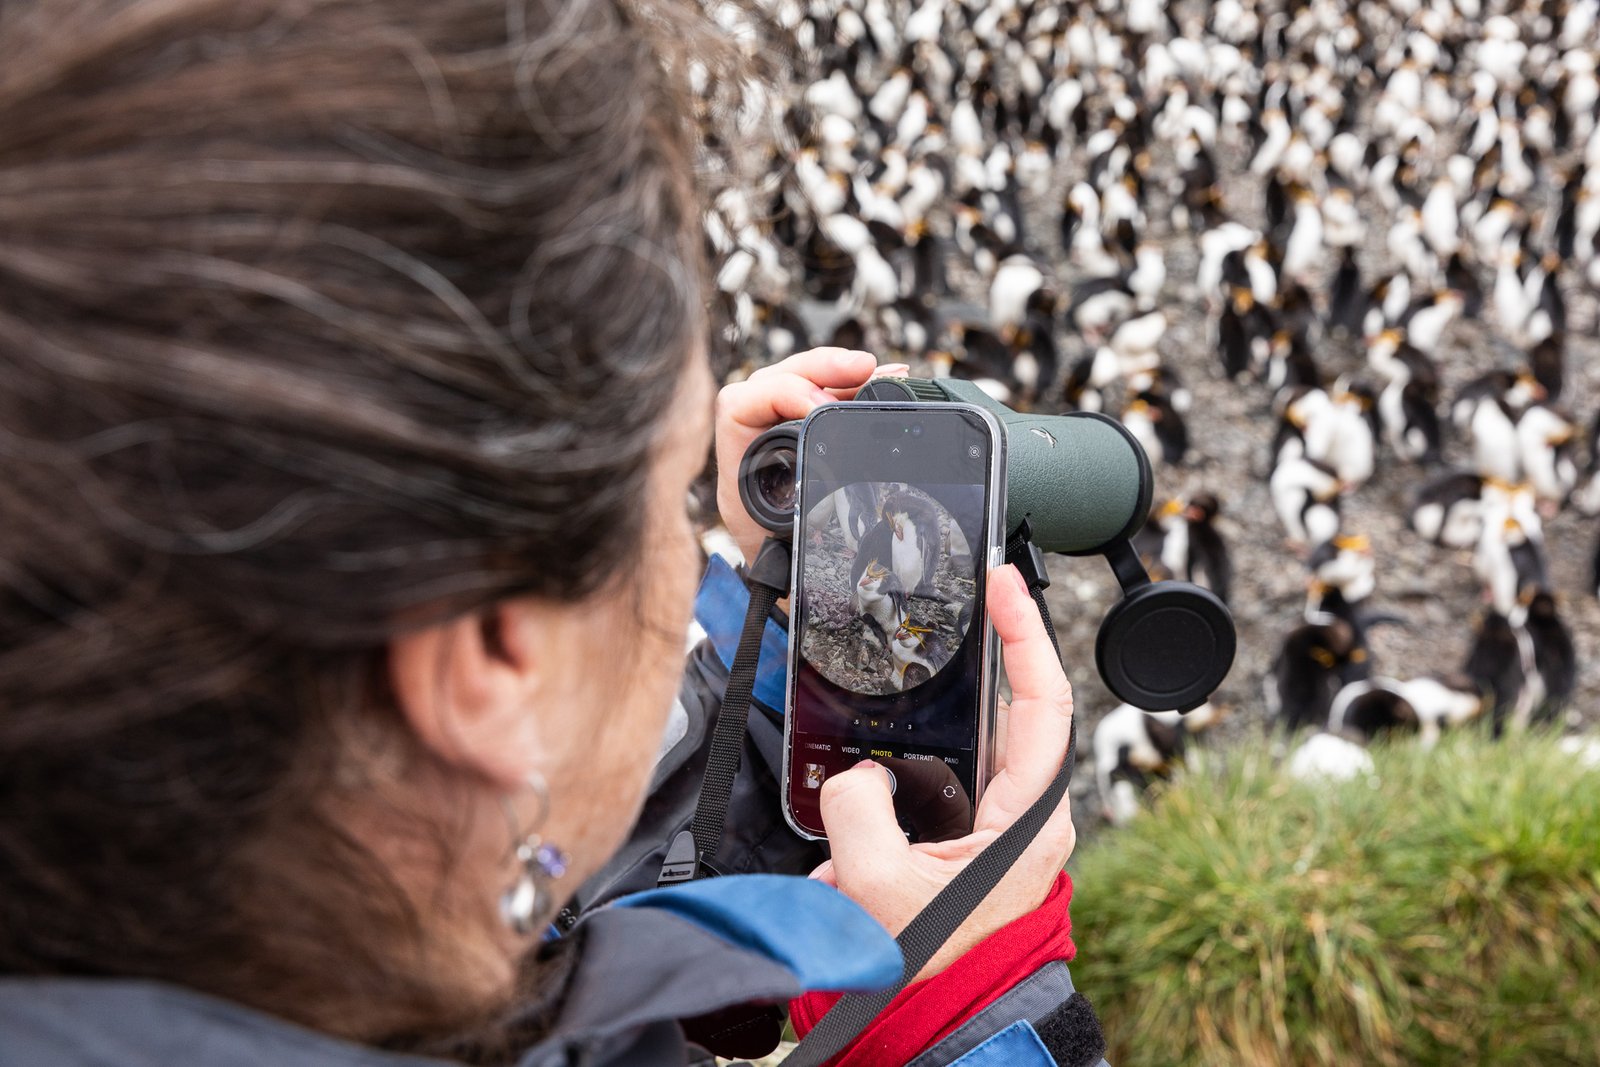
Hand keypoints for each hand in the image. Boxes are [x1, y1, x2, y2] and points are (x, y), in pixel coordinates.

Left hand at [714, 348, 907, 565]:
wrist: (784, 588)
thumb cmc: (784, 574)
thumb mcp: (791, 553)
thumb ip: (806, 529)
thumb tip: (846, 499)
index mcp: (737, 472)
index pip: (738, 406)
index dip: (781, 394)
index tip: (822, 407)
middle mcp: (750, 446)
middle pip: (772, 378)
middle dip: (819, 367)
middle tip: (864, 367)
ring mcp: (772, 435)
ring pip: (796, 380)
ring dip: (839, 372)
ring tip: (882, 371)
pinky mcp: (798, 434)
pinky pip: (817, 394)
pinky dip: (849, 385)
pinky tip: (881, 378)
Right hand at [810, 565, 1076, 979]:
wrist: (927, 1024)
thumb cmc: (921, 970)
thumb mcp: (876, 884)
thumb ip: (859, 806)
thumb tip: (859, 776)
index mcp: (1029, 825)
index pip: (1043, 706)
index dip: (1026, 635)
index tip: (1005, 585)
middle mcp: (1030, 821)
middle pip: (1020, 710)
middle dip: (996, 650)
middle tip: (975, 594)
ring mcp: (1007, 830)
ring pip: (984, 740)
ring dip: (957, 702)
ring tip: (941, 652)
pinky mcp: (977, 839)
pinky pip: (956, 773)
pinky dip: (928, 746)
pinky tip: (898, 738)